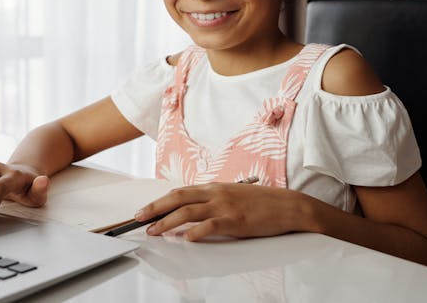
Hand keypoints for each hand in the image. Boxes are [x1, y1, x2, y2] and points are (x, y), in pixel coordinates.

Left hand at [135, 183, 309, 240]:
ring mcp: (225, 206)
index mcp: (214, 187)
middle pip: (178, 197)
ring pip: (188, 211)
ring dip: (168, 221)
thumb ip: (212, 202)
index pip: (180, 192)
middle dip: (155, 208)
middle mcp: (216, 193)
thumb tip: (191, 213)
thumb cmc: (262, 203)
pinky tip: (186, 238)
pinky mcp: (236, 220)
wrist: (288, 205)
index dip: (160, 200)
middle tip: (138, 218)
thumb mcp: (232, 196)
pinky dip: (196, 232)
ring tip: (154, 230)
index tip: (145, 209)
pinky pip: (211, 225)